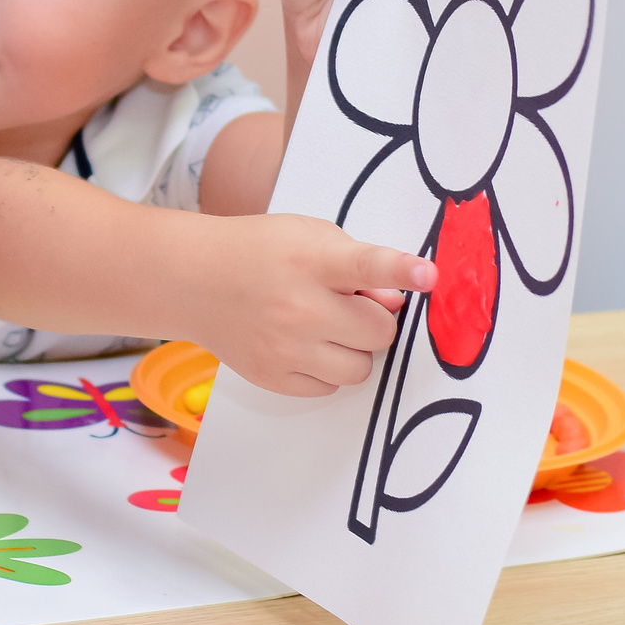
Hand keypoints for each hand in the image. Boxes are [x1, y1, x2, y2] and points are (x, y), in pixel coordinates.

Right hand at [187, 214, 434, 396]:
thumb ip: (359, 264)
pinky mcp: (273, 377)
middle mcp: (298, 307)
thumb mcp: (311, 236)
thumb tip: (396, 303)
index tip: (430, 275)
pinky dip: (326, 370)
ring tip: (325, 327)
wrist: (194, 279)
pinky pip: (329, 388)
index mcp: (311, 261)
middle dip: (374, 320)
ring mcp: (285, 348)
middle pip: (379, 332)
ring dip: (353, 349)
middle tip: (349, 305)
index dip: (402, 271)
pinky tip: (303, 344)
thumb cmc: (260, 252)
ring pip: (360, 369)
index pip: (366, 266)